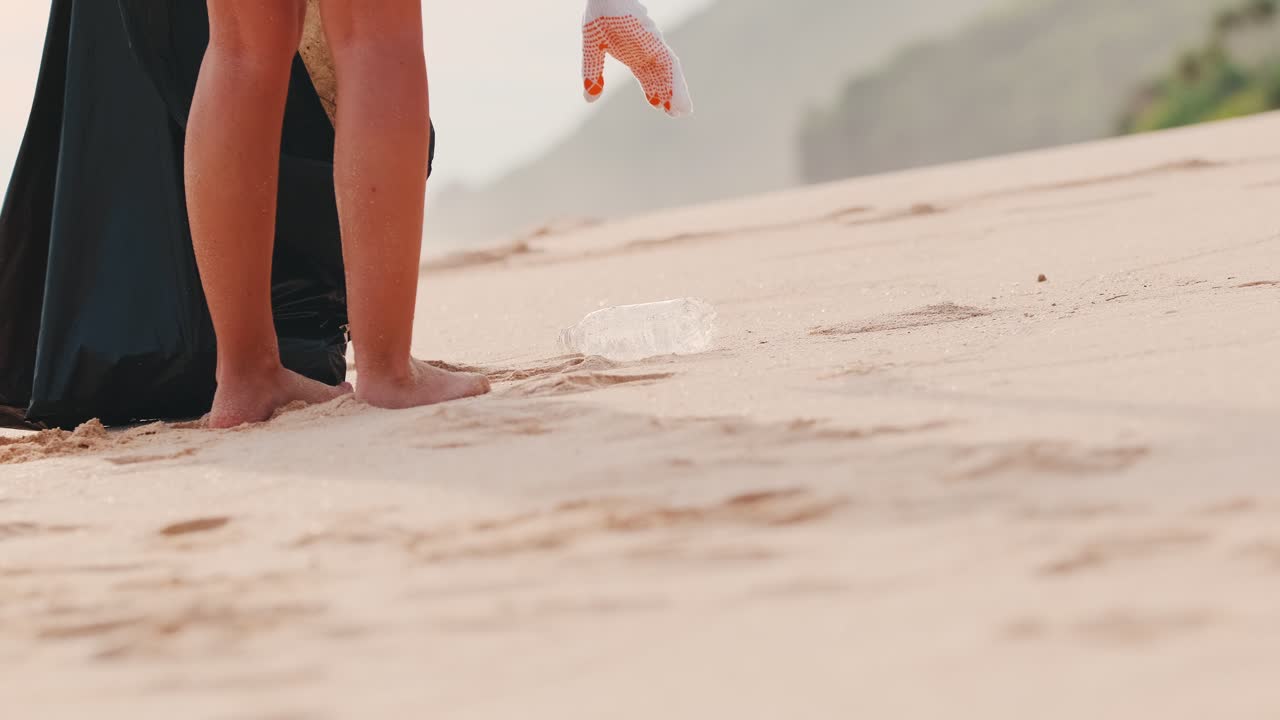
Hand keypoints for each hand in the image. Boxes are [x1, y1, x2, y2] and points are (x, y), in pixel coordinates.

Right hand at [582, 0, 692, 116]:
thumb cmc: (599, 14)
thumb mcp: (592, 49)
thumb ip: (592, 73)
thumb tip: (590, 99)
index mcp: (632, 53)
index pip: (646, 76)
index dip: (653, 91)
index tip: (659, 107)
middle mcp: (645, 51)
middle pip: (660, 76)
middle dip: (669, 95)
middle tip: (678, 113)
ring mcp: (652, 45)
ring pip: (668, 72)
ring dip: (676, 91)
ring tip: (683, 109)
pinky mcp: (654, 40)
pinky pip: (667, 62)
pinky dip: (674, 80)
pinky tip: (678, 94)